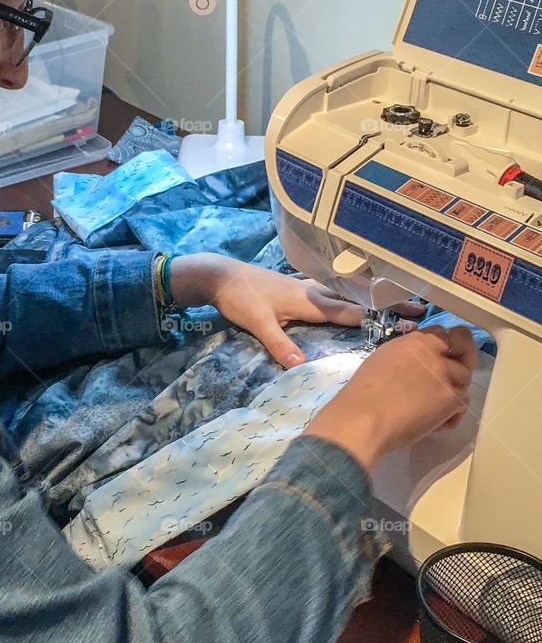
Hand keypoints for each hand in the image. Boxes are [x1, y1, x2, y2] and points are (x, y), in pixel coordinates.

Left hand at [168, 253, 423, 366]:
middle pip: (359, 298)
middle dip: (389, 304)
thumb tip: (300, 366)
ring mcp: (308, 285)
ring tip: (400, 299)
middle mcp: (315, 290)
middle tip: (421, 308)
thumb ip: (279, 344)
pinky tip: (357, 294)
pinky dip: (351, 291)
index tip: (410, 325)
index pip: (353, 312)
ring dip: (373, 295)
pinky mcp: (299, 285)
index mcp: (311, 300)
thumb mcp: (258, 323)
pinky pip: (333, 288)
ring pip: (348, 291)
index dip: (380, 319)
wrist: (220, 275)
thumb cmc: (240, 298)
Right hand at [302, 325, 476, 471]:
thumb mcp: (383, 359)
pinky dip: (451, 417)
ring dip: (453, 394)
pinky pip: (462, 406)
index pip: (443, 333)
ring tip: (434, 410)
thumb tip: (417, 363)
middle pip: (465, 351)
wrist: (364, 418)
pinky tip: (433, 424)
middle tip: (455, 377)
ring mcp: (445, 374)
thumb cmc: (363, 394)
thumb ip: (407, 355)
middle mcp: (433, 352)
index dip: (448, 345)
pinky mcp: (452, 398)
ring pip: (464, 381)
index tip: (446, 355)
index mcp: (414, 341)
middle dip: (464, 362)